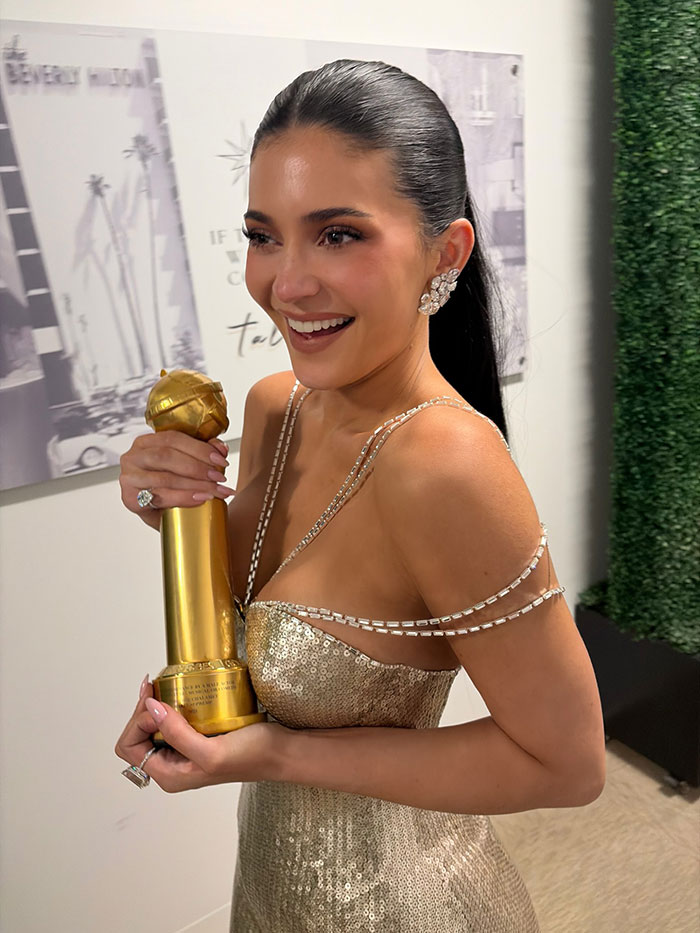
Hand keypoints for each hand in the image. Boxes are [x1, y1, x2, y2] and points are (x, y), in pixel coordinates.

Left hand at [115, 677, 285, 792]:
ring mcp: (184, 750)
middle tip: (160, 688)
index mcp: (169, 775)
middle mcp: (172, 765)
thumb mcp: (212, 750)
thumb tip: (150, 708)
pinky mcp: (197, 736)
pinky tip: (181, 692)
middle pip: (137, 734)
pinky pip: (172, 719)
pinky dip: (171, 703)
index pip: (130, 746)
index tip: (160, 703)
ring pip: (153, 724)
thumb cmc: (253, 756)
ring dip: (156, 704)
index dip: (138, 722)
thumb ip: (177, 734)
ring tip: (166, 686)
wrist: (282, 751)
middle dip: (143, 709)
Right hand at [119, 432, 235, 522]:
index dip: (200, 448)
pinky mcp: (130, 498)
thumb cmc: (170, 487)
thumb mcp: (184, 467)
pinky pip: (160, 497)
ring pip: (165, 477)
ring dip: (195, 484)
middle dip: (198, 467)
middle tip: (220, 477)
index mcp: (145, 442)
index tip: (221, 459)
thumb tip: (221, 448)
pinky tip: (200, 499)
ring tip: (215, 491)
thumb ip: (201, 453)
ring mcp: (129, 478)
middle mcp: (133, 456)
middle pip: (168, 456)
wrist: (158, 515)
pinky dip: (183, 498)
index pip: (173, 438)